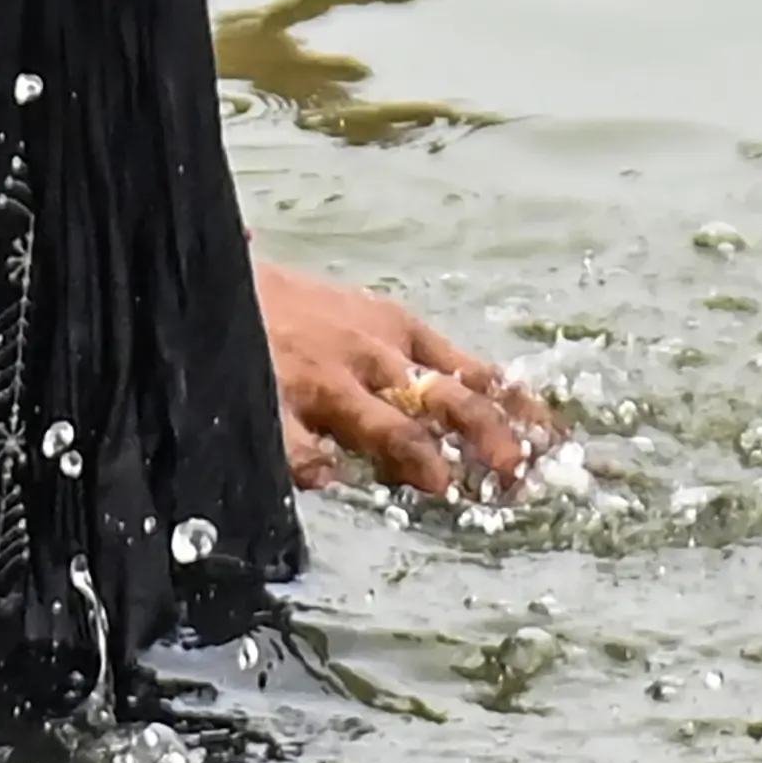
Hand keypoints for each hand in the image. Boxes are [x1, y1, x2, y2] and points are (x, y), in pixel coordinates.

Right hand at [257, 258, 544, 498]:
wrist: (203, 276)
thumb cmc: (280, 303)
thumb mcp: (353, 315)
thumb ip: (401, 354)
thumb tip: (477, 394)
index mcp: (394, 329)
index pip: (477, 375)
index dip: (521, 414)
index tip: (558, 447)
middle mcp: (369, 355)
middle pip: (448, 400)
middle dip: (490, 438)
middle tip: (516, 473)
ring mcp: (323, 381)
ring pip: (387, 424)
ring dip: (420, 458)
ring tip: (441, 486)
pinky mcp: (270, 402)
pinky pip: (300, 445)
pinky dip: (317, 466)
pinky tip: (328, 482)